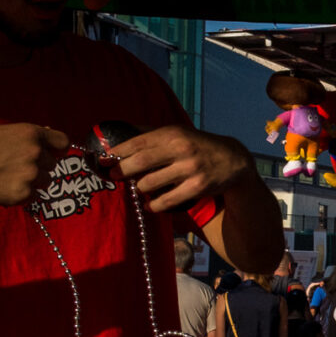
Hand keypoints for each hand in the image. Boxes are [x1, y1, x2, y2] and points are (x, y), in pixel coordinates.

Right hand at [0, 123, 69, 208]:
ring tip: (8, 176)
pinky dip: (23, 193)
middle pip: (53, 164)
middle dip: (40, 165)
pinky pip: (34, 195)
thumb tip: (49, 134)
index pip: (63, 142)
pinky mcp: (24, 193)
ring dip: (33, 180)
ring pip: (45, 180)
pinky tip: (4, 186)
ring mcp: (31, 174)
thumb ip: (25, 135)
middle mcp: (34, 152)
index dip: (58, 149)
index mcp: (29, 133)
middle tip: (16, 166)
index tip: (53, 153)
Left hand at [110, 125, 251, 213]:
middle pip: (140, 163)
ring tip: (138, 188)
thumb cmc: (198, 145)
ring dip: (139, 188)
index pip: (136, 142)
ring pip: (150, 183)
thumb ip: (150, 132)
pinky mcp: (197, 188)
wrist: (233, 160)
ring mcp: (189, 170)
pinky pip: (167, 200)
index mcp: (172, 134)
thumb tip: (119, 131)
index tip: (102, 158)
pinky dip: (154, 205)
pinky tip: (150, 205)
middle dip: (121, 171)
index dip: (116, 152)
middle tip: (112, 175)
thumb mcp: (178, 132)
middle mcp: (180, 150)